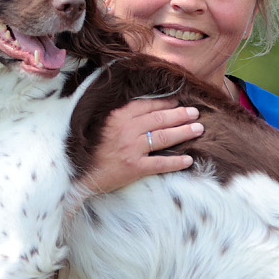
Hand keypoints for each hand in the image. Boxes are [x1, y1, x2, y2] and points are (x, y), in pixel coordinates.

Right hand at [78, 99, 203, 195]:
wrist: (80, 176)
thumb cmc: (91, 151)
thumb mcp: (103, 126)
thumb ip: (121, 118)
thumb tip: (145, 109)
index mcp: (117, 117)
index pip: (147, 106)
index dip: (165, 103)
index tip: (178, 102)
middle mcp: (126, 131)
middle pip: (159, 119)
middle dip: (180, 115)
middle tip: (195, 113)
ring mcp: (131, 149)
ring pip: (163, 137)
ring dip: (184, 132)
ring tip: (198, 129)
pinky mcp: (134, 168)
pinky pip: (160, 164)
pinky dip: (176, 162)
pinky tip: (189, 160)